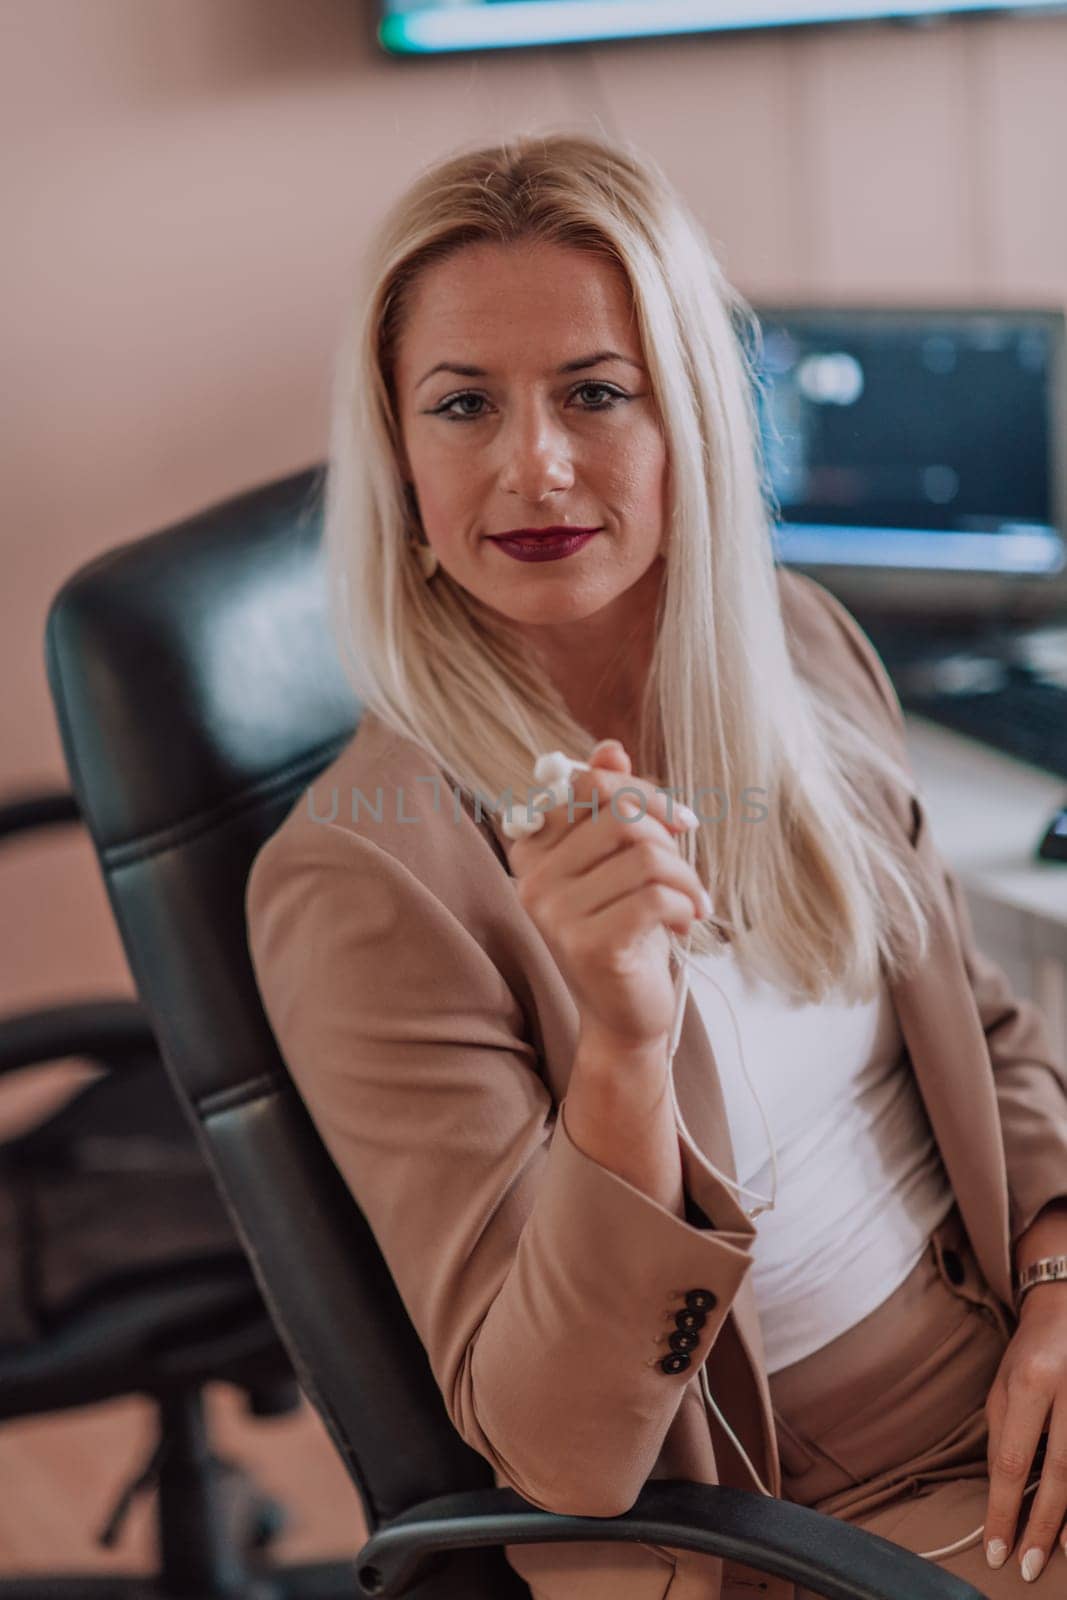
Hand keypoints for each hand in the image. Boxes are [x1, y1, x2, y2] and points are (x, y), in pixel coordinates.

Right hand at [505, 739, 708, 1053]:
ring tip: (689, 902)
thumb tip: (610, 749)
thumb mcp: (619, 860)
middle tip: (683, 871)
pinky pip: (655, 897)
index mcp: (532, 847)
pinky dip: (684, 905)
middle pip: (621, 816)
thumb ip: (610, 804)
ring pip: (647, 856)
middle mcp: (532, 878)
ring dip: (686, 877)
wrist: (624, 1011)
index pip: (589, 784)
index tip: (679, 820)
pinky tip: (684, 922)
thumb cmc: (625, 927)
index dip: (643, 792)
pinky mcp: (588, 946)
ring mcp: (555, 914)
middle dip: (669, 838)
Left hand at [983, 1288, 1066, 1581]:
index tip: (996, 1549)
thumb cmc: (1031, 1351)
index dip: (1004, 1511)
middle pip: (1061, 1476)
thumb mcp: (1004, 1385)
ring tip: (1061, 1556)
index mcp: (1032, 1382)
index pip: (1014, 1461)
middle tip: (1027, 1568)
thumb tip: (1000, 1493)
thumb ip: (1001, 1437)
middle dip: (1042, 1528)